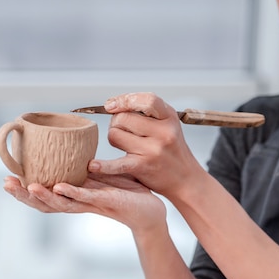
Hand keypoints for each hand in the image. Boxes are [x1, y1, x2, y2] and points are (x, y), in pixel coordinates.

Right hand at [3, 172, 166, 233]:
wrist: (151, 209)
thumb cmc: (127, 192)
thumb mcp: (102, 175)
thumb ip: (87, 165)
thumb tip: (72, 144)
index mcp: (75, 194)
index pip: (44, 195)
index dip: (24, 190)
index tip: (6, 179)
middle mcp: (79, 202)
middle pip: (45, 202)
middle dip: (24, 195)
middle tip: (6, 184)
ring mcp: (92, 203)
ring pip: (62, 203)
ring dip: (43, 196)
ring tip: (27, 187)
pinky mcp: (107, 202)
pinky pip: (86, 198)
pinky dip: (71, 193)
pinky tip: (59, 187)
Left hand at [91, 92, 205, 197]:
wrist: (185, 179)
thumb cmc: (171, 149)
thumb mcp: (167, 124)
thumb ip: (146, 111)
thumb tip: (111, 104)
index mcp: (169, 117)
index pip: (146, 100)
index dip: (125, 100)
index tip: (111, 105)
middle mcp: (163, 132)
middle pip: (123, 117)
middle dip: (116, 123)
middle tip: (123, 132)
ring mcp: (153, 149)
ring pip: (115, 135)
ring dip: (114, 139)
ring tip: (126, 145)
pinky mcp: (143, 166)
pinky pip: (115, 163)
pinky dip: (103, 165)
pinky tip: (93, 165)